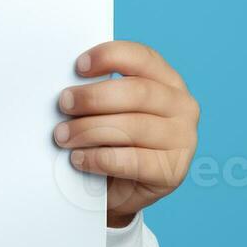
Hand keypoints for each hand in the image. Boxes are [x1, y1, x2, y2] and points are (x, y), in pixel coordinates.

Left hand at [54, 40, 198, 227]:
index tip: (78, 66)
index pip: (142, 57)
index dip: (110, 56)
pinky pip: (132, 161)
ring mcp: (183, 139)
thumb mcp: (106, 109)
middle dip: (93, 97)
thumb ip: (97, 92)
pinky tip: (79, 159)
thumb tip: (67, 84)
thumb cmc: (109, 139)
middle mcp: (182, 106)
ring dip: (89, 130)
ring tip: (63, 136)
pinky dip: (99, 159)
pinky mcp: (173, 171)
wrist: (118, 189)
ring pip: (133, 127)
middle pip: (137, 92)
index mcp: (166, 80)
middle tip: (63, 104)